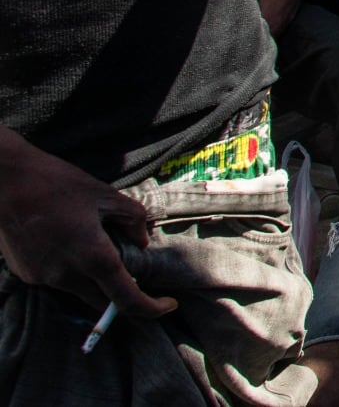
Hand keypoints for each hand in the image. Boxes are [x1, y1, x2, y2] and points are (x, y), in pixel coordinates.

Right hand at [0, 135, 176, 317]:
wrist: (5, 182)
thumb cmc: (58, 183)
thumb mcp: (106, 195)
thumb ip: (133, 219)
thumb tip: (142, 240)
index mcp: (93, 257)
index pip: (127, 301)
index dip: (152, 309)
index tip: (168, 304)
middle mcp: (67, 276)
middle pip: (103, 301)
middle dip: (123, 296)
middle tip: (135, 274)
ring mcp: (43, 278)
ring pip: (79, 291)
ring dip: (95, 280)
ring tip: (96, 246)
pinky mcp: (25, 274)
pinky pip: (57, 280)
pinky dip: (70, 270)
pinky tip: (68, 243)